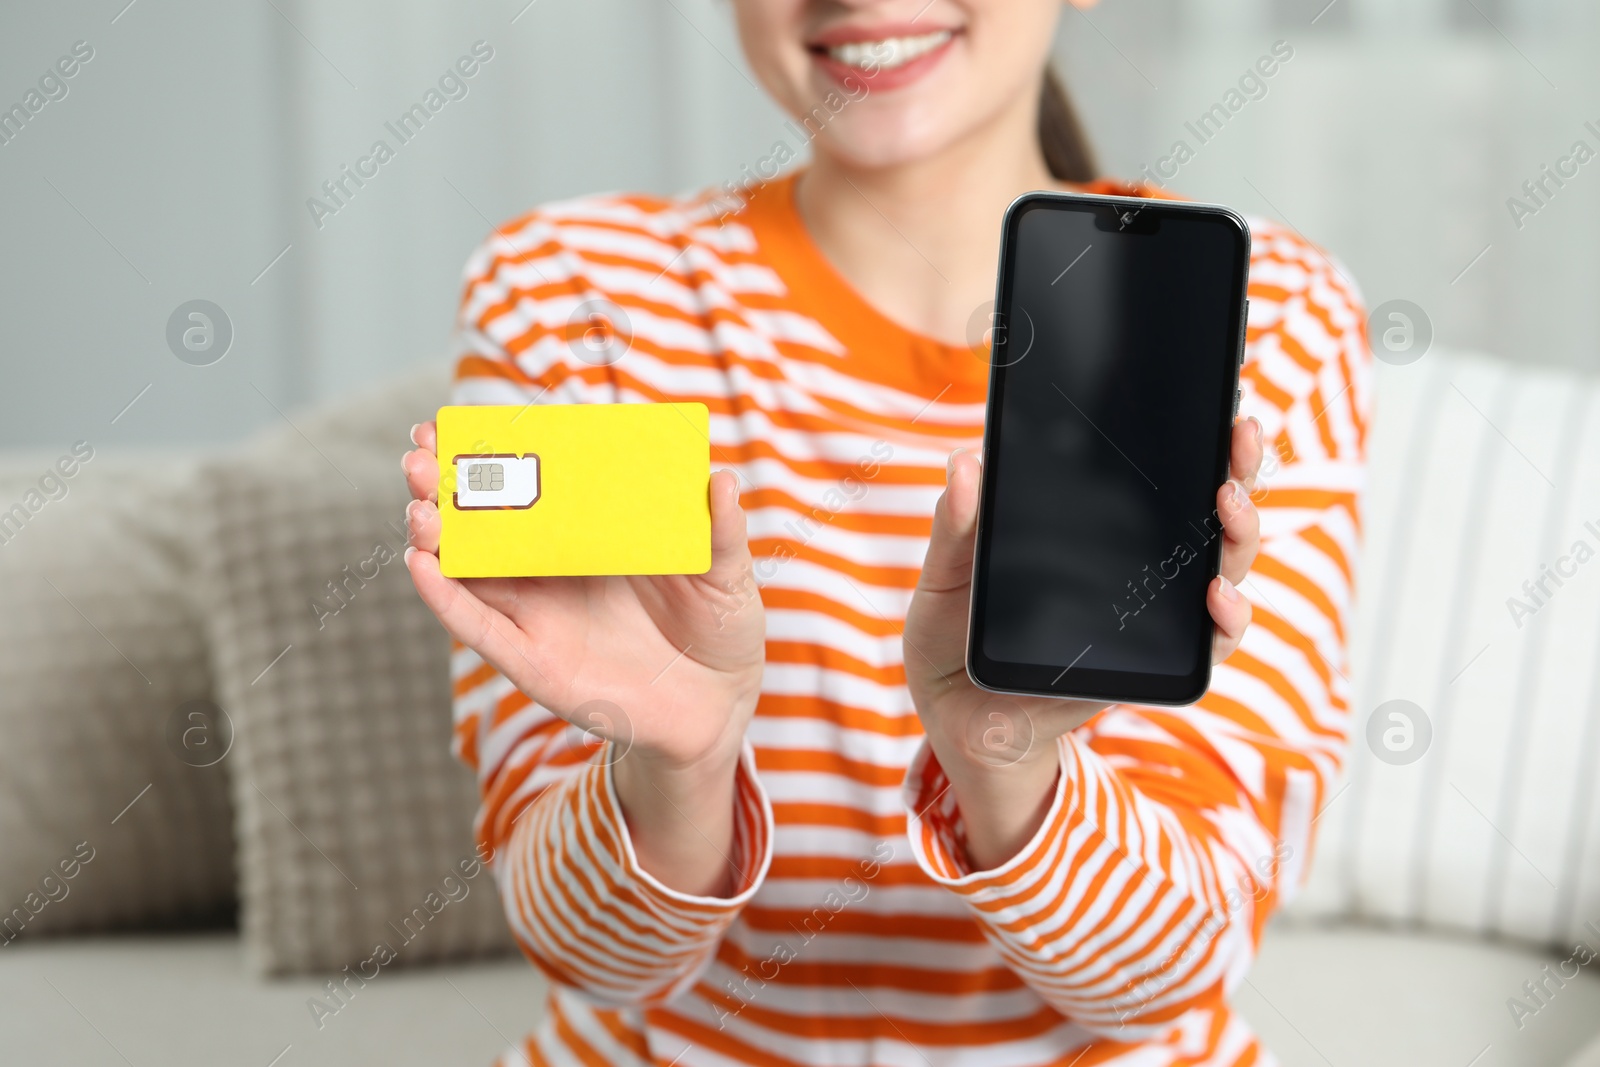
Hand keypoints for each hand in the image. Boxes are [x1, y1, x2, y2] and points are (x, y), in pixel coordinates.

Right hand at [402, 422, 764, 894]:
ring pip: (469, 572)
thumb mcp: (727, 573)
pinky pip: (480, 628)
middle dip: (445, 488)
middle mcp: (553, 574)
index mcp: (589, 540)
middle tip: (421, 454)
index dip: (489, 460)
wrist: (721, 705)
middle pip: (482, 525)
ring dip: (435, 536)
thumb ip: (721, 530)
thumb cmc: (719, 628)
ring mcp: (538, 617)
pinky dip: (447, 599)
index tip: (453, 425)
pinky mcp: (535, 663)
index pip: (529, 491)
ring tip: (419, 504)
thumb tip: (721, 479)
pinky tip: (424, 566)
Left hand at [901, 417, 1264, 869]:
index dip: (1193, 437)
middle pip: (1207, 510)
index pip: (1156, 471)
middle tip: (1239, 434)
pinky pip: (1209, 643)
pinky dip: (1226, 619)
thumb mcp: (946, 576)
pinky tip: (1217, 596)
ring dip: (1240, 533)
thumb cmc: (954, 635)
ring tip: (1229, 504)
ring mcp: (1153, 612)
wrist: (956, 716)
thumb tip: (965, 462)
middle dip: (1237, 468)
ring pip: (1222, 566)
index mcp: (1091, 526)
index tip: (1214, 401)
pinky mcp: (1156, 664)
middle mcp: (1137, 564)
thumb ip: (957, 526)